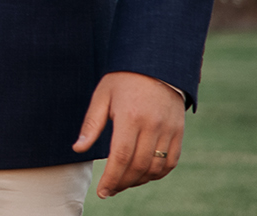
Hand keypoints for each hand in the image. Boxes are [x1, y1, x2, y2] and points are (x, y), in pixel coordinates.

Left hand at [72, 71, 184, 198]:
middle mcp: (152, 126)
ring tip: (124, 183)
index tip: (102, 191)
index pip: (120, 157)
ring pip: (155, 168)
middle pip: (138, 166)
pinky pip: (171, 161)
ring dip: (139, 181)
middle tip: (110, 190)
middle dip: (122, 183)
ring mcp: (168, 130)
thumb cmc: (123, 79)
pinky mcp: (178, 132)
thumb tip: (77, 148)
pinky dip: (158, 174)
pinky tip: (144, 176)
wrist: (156, 64)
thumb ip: (91, 124)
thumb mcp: (102, 96)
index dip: (111, 178)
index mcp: (130, 117)